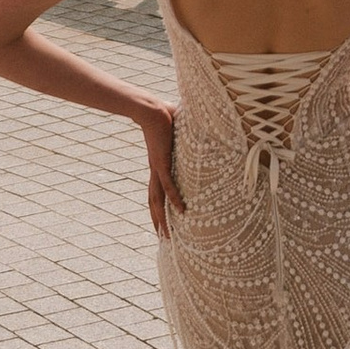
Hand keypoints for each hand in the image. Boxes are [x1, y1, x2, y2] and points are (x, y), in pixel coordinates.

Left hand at [143, 104, 183, 237]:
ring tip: (167, 235)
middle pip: (154, 202)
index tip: (163, 222)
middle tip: (164, 239)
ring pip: (158, 200)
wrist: (151, 109)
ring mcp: (157, 168)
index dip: (159, 208)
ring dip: (163, 218)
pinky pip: (169, 185)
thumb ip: (185, 135)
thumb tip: (199, 128)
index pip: (156, 192)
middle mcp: (155, 171)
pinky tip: (182, 211)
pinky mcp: (162, 163)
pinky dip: (175, 199)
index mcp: (157, 166)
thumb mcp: (177, 132)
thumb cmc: (163, 116)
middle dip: (158, 221)